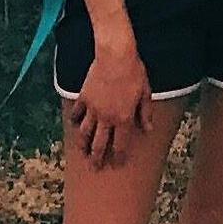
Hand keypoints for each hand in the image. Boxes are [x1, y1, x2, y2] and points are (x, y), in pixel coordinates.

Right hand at [68, 43, 152, 167]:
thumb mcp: (145, 93)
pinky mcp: (83, 98)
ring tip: (81, 153)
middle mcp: (106, 118)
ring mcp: (92, 109)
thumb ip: (145, 113)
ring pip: (84, 133)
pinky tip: (74, 125)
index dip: (118, 157)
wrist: (115, 56)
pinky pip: (77, 114)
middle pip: (99, 144)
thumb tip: (148, 130)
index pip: (120, 144)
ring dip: (82, 145)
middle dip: (97, 158)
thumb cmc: (134, 72)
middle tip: (95, 168)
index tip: (116, 165)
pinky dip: (75, 121)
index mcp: (123, 119)